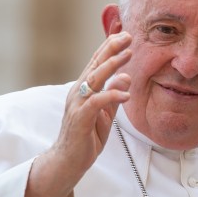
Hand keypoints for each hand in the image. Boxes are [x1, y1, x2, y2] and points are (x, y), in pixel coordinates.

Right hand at [25, 31, 131, 196]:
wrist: (68, 161)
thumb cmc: (86, 137)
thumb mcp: (105, 114)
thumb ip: (114, 96)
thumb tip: (126, 76)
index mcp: (83, 89)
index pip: (96, 63)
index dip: (109, 48)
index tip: (124, 35)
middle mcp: (78, 92)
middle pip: (95, 65)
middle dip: (111, 48)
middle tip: (128, 36)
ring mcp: (78, 104)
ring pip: (95, 78)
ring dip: (112, 65)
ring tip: (129, 54)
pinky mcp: (80, 118)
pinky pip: (97, 102)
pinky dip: (112, 95)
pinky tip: (126, 94)